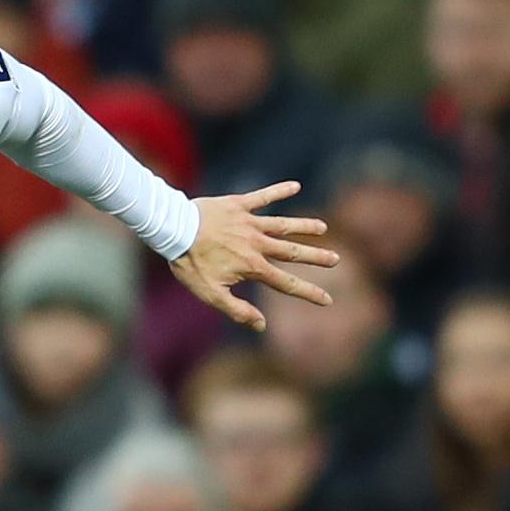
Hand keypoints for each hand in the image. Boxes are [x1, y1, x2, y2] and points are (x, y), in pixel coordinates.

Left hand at [168, 180, 339, 330]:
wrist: (173, 230)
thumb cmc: (189, 263)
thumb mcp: (210, 294)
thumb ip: (237, 310)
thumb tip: (261, 325)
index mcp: (252, 266)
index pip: (286, 283)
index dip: (308, 293)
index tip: (328, 300)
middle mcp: (257, 244)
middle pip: (292, 252)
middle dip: (316, 257)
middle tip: (336, 259)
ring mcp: (249, 222)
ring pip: (283, 224)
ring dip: (304, 226)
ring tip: (322, 227)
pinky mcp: (238, 205)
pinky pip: (263, 196)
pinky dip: (279, 191)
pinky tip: (295, 185)